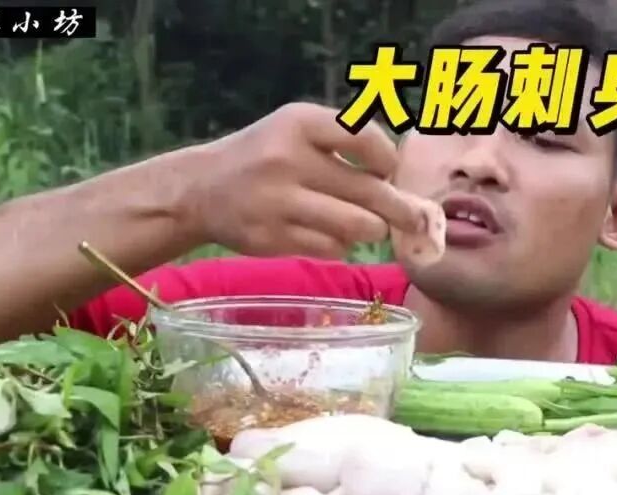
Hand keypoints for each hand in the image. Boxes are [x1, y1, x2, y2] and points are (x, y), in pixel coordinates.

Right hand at [181, 102, 425, 257]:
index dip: (389, 161)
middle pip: (370, 191)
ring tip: (371, 226)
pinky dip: (342, 245)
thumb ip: (347, 140)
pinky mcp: (272, 238)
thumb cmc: (265, 155)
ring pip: (357, 226)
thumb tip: (403, 177)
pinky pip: (332, 248)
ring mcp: (278, 202)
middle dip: (401, 209)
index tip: (391, 172)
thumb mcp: (298, 128)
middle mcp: (287, 159)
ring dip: (374, 230)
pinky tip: (333, 236)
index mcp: (299, 123)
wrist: (199, 189)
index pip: (365, 138)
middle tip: (416, 219)